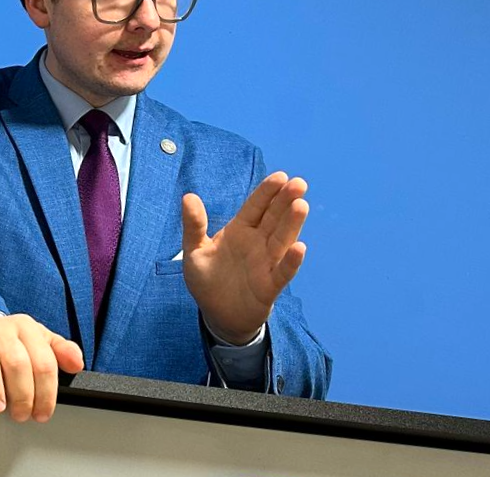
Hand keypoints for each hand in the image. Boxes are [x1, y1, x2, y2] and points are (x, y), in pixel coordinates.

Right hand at [0, 314, 84, 422]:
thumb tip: (77, 363)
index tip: (42, 412)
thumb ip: (61, 353)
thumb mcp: (39, 345)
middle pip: (18, 362)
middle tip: (21, 414)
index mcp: (28, 328)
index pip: (44, 362)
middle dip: (22, 395)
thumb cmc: (10, 344)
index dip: (46, 393)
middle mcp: (4, 327)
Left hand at [181, 171, 309, 343]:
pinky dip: (291, 261)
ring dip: (292, 224)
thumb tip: (188, 196)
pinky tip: (299, 248)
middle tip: (299, 183)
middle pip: (273, 218)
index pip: (256, 207)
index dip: (267, 192)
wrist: (217, 314)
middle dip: (285, 201)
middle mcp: (257, 243)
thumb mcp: (194, 251)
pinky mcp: (269, 286)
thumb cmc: (207, 279)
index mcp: (240, 230)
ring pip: (282, 240)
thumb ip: (193, 225)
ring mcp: (265, 263)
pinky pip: (282, 272)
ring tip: (301, 205)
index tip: (280, 176)